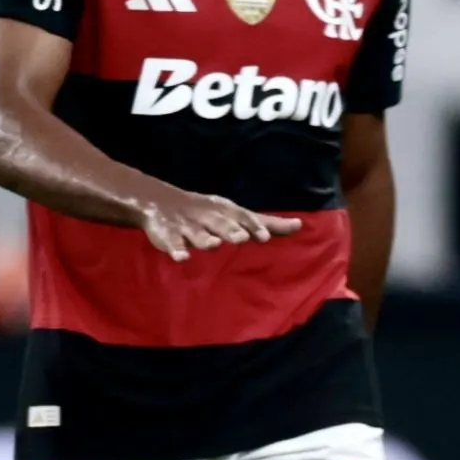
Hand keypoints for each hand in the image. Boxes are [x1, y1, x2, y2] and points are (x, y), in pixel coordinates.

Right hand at [137, 186, 301, 260]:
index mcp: (226, 212)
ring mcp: (188, 227)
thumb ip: (267, 223)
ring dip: (206, 239)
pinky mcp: (167, 236)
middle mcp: (209, 218)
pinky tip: (182, 258)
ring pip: (198, 233)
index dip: (254, 226)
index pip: (243, 218)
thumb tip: (299, 225)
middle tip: (241, 238)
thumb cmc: (210, 213)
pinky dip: (176, 249)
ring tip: (214, 244)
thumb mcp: (237, 215)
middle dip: (231, 230)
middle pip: (221, 224)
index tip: (265, 237)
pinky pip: (171, 243)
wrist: (160, 202)